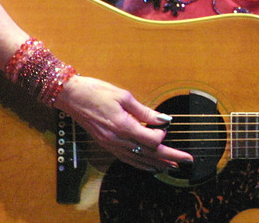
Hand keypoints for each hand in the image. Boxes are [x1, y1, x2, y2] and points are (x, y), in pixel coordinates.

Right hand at [54, 75, 192, 171]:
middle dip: (170, 157)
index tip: (165, 126)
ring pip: (139, 159)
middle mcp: (117, 140)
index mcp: (123, 126)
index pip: (151, 139)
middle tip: (187, 160)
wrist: (71, 96)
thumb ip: (145, 111)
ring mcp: (111, 144)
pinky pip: (127, 159)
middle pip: (149, 153)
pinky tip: (150, 167)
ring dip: (158, 163)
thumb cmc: (96, 91)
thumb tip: (164, 119)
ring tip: (173, 166)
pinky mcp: (106, 145)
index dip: (162, 135)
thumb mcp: (124, 96)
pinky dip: (141, 164)